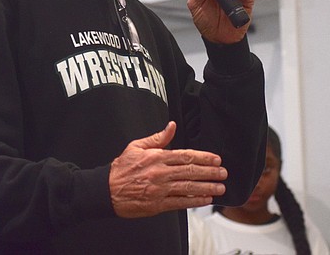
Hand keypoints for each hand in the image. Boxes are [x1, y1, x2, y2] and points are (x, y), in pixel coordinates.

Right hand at [109, 121, 226, 217]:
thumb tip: (172, 126)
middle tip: (223, 173)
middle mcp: (160, 173)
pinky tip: (205, 199)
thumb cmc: (121, 169)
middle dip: (210, 172)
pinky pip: (180, 202)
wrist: (107, 190)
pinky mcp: (158, 204)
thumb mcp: (137, 146)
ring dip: (207, 187)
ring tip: (220, 187)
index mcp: (157, 157)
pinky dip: (194, 201)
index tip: (216, 159)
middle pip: (191, 171)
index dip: (203, 158)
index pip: (186, 156)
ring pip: (188, 187)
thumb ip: (157, 138)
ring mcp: (160, 189)